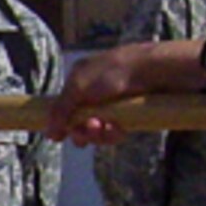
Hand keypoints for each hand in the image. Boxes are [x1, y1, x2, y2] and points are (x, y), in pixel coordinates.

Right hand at [47, 40, 205, 144]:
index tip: (62, 136)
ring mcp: (112, 103)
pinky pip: (114, 131)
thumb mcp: (79, 87)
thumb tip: (48, 134)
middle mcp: (94, 92)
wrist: (156, 70)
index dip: (63, 122)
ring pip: (97, 130)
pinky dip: (114, 134)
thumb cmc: (114, 72)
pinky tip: (120, 130)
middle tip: (91, 130)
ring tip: (107, 128)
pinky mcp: (129, 114)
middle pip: (79, 122)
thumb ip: (60, 110)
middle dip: (83, 131)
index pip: (64, 107)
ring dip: (99, 134)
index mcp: (80, 79)